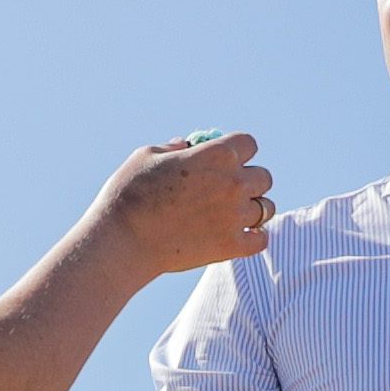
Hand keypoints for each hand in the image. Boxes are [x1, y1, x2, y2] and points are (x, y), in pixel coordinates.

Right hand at [96, 131, 274, 279]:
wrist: (122, 241)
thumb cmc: (129, 194)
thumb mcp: (147, 157)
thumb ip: (174, 149)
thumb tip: (186, 147)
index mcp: (217, 154)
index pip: (249, 143)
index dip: (239, 151)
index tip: (228, 161)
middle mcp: (234, 182)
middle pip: (264, 176)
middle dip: (250, 180)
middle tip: (231, 191)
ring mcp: (236, 215)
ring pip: (267, 208)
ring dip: (254, 209)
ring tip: (234, 215)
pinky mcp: (232, 246)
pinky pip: (261, 240)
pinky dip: (253, 238)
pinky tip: (238, 236)